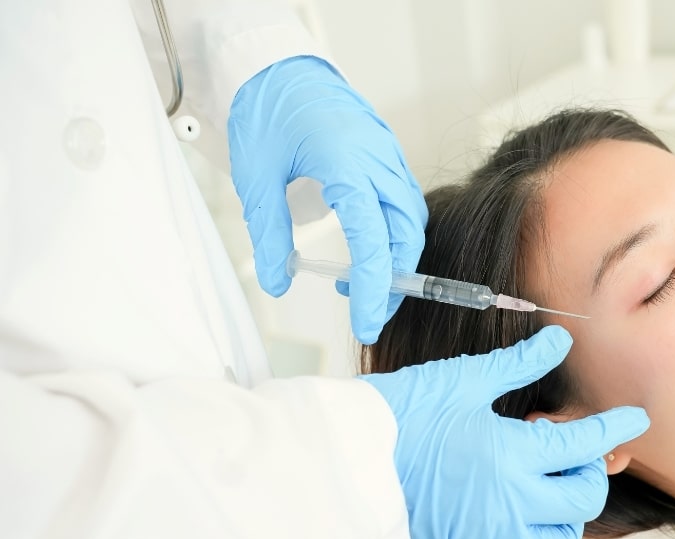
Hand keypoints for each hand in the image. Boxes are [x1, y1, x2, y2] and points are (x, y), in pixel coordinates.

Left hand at [228, 56, 426, 343]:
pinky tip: (365, 252)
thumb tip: (277, 283)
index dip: (375, 288)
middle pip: (406, 235)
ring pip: (411, 222)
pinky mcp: (387, 158)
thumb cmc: (268, 113)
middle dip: (393, 282)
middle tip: (367, 315)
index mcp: (348, 163)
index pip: (375, 239)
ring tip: (360, 286)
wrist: (281, 69)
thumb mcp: (255, 177)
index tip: (365, 324)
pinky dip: (392, 236)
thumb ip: (270, 233)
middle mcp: (379, 161)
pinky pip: (403, 205)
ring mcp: (388, 157)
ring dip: (395, 260)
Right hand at [359, 326, 650, 538]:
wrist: (348, 457)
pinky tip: (519, 520)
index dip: (616, 427)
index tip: (634, 418)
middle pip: (583, 500)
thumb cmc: (400, 415)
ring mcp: (488, 535)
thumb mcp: (465, 380)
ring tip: (549, 489)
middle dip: (591, 473)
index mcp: (511, 455)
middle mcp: (508, 503)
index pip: (584, 443)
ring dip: (566, 516)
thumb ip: (520, 365)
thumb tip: (558, 341)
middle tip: (576, 453)